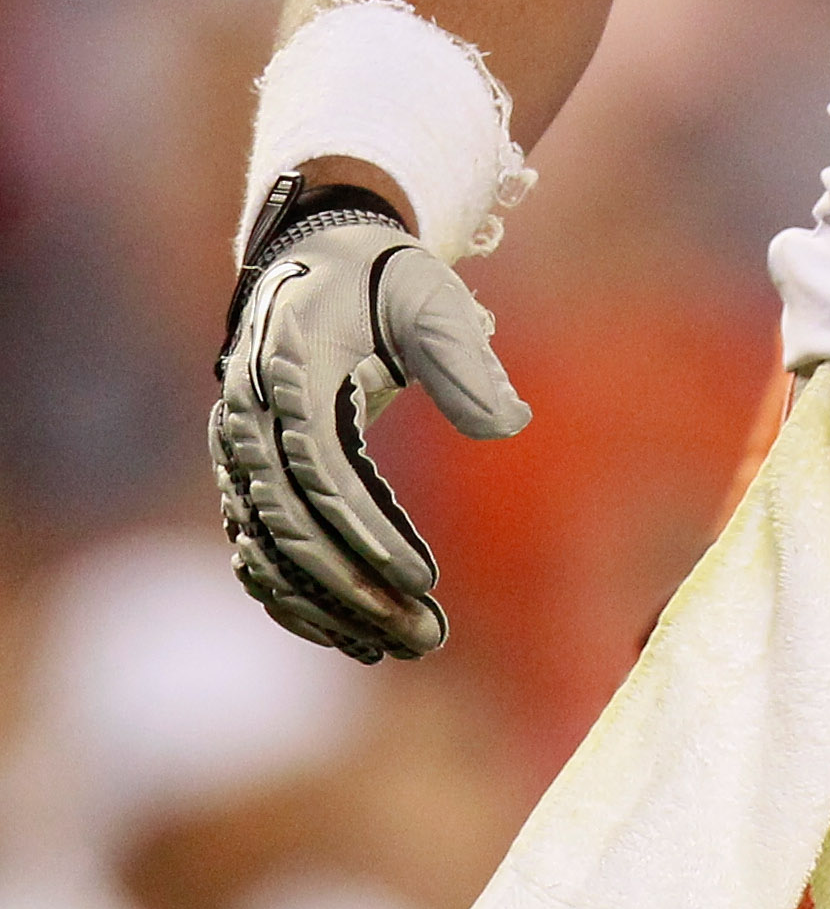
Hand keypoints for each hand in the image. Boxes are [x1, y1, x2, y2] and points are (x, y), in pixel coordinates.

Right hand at [210, 192, 529, 663]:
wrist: (321, 260)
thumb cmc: (385, 280)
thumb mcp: (431, 300)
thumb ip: (464, 359)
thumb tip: (512, 423)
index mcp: (289, 369)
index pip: (322, 471)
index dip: (368, 532)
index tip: (425, 578)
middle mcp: (247, 420)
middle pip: (291, 527)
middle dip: (354, 590)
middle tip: (425, 638)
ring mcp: (238, 455)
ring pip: (270, 553)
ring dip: (330, 608)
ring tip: (400, 648)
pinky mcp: (245, 481)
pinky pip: (260, 554)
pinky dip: (299, 600)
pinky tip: (354, 636)